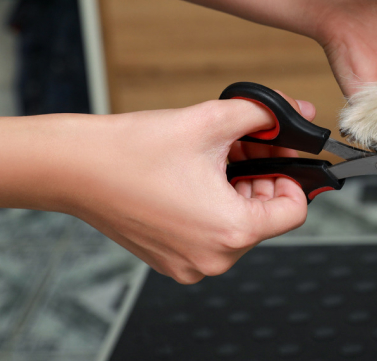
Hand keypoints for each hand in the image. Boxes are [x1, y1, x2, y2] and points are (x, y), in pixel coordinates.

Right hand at [63, 97, 313, 283]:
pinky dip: (213, 204)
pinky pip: (211, 234)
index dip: (291, 173)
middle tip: (244, 141)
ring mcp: (190, 265)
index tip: (275, 149)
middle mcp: (214, 259)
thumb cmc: (136, 149)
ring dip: (238, 186)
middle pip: (266, 215)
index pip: (294, 209)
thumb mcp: (212, 120)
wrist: (75, 168)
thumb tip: (302, 111)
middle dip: (262, 173)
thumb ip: (265, 114)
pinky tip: (195, 174)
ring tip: (216, 154)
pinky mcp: (170, 260)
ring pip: (239, 223)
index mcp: (231, 232)